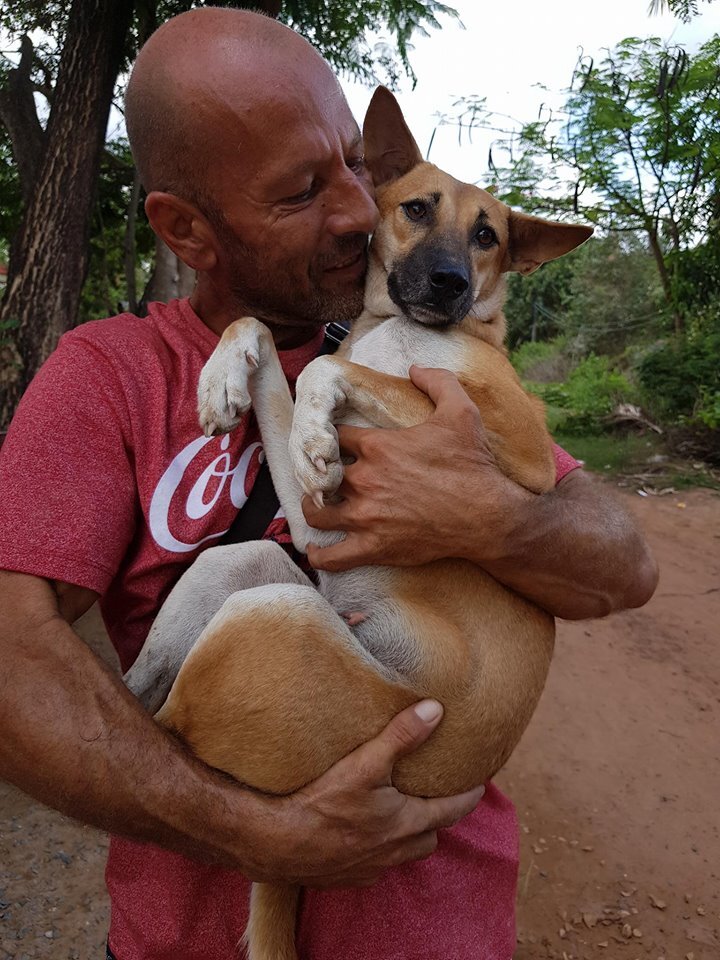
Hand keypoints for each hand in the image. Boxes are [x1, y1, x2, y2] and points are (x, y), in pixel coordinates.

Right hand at [251, 699, 484, 886]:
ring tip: (399, 815)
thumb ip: (402, 736)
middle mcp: (393, 852)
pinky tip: (362, 835)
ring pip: (402, 855)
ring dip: (406, 837)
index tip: (479, 786)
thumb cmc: (321, 802)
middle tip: (433, 797)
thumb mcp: (365, 763)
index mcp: (405, 824)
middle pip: (428, 838)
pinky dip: (376, 852)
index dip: (466, 797)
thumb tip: (436, 710)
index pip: (451, 810)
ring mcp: (370, 869)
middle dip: (435, 820)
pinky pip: (374, 867)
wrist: (276, 843)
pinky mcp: (347, 878)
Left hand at [302, 365, 525, 571]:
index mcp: (377, 446)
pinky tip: (317, 550)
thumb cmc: (471, 464)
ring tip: (319, 507)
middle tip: (326, 476)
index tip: (336, 443)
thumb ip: (437, 381)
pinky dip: (321, 555)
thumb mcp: (461, 411)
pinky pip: (333, 556)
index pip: (335, 437)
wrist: (487, 514)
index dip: (332, 438)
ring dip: (314, 508)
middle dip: (321, 473)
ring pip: (317, 512)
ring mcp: (366, 516)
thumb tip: (414, 367)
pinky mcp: (374, 547)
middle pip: (321, 474)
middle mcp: (364, 480)